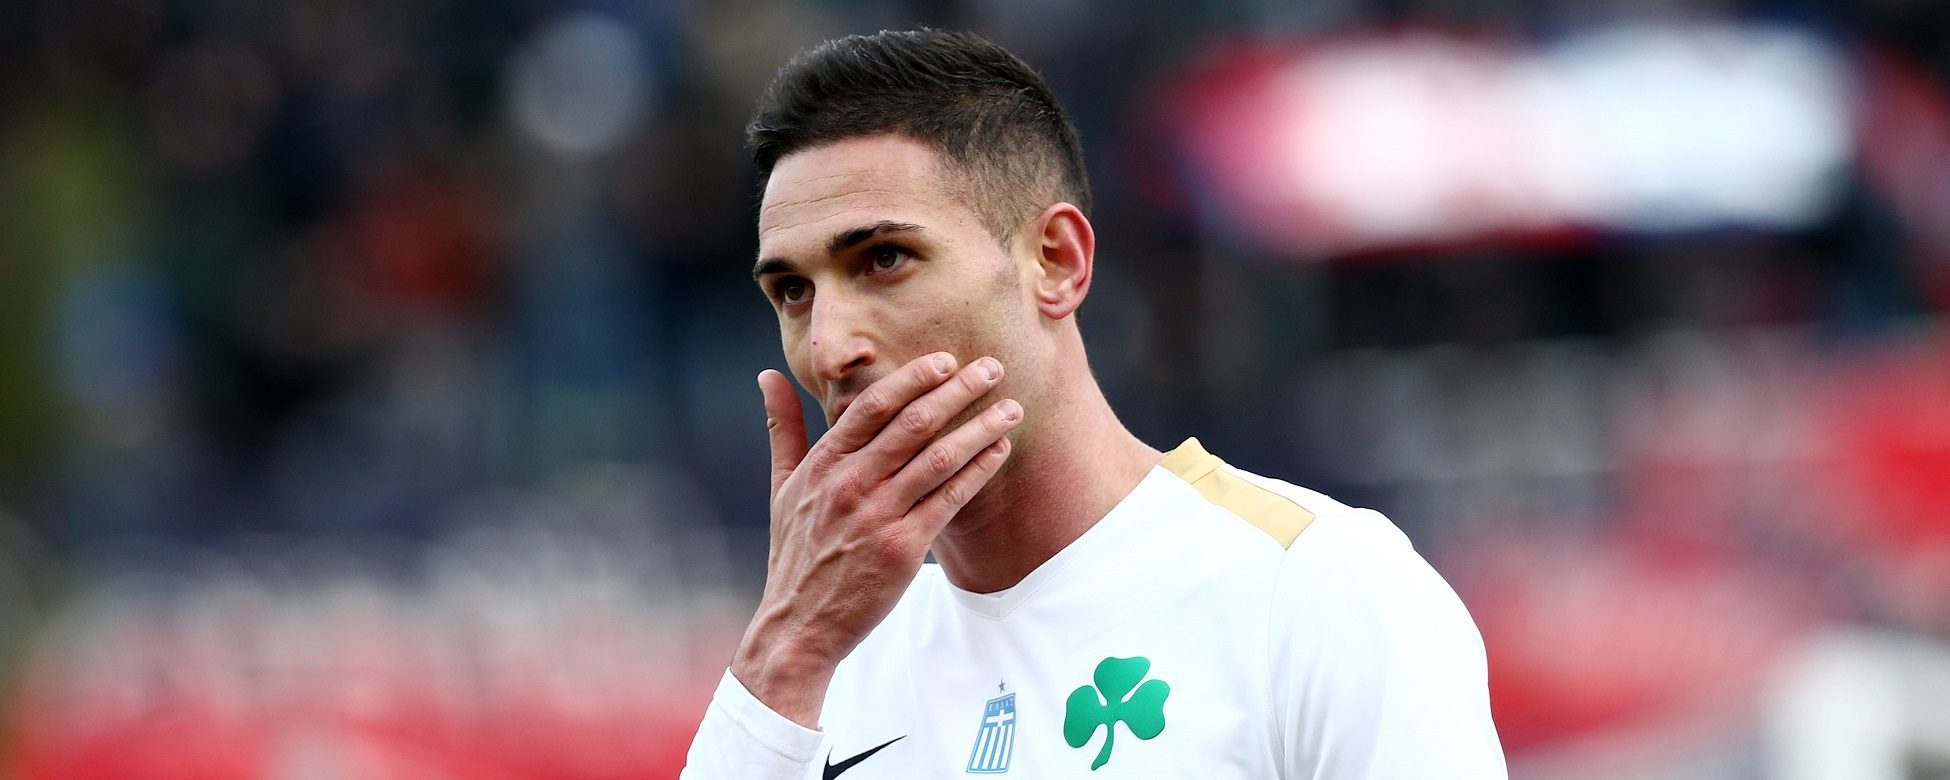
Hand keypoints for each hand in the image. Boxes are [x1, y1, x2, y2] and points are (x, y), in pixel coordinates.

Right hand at [730, 352, 1021, 726]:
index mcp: (823, 464)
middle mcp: (850, 484)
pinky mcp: (902, 548)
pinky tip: (999, 451)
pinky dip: (978, 471)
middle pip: (914, 424)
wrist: (798, 626)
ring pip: (939, 459)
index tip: (947, 360)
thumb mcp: (783, 487)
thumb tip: (768, 376)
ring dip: (981, 429)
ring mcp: (877, 516)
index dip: (914, 378)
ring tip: (1011, 408)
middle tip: (993, 368)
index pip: (873, 406)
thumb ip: (783, 428)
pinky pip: (949, 500)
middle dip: (959, 391)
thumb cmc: (796, 553)